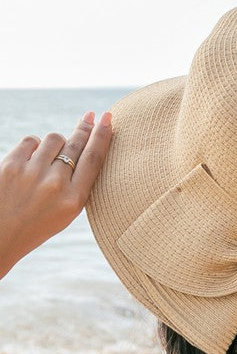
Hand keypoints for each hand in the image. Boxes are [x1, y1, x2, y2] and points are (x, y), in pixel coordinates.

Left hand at [0, 110, 112, 277]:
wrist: (0, 237)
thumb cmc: (35, 224)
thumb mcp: (65, 213)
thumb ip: (77, 184)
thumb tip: (83, 145)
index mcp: (73, 201)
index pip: (94, 160)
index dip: (103, 136)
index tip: (108, 119)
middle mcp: (56, 186)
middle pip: (76, 145)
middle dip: (85, 128)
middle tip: (90, 116)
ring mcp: (32, 174)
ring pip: (54, 139)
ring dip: (54, 144)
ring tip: (47, 159)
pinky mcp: (11, 165)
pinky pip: (30, 141)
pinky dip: (32, 147)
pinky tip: (30, 161)